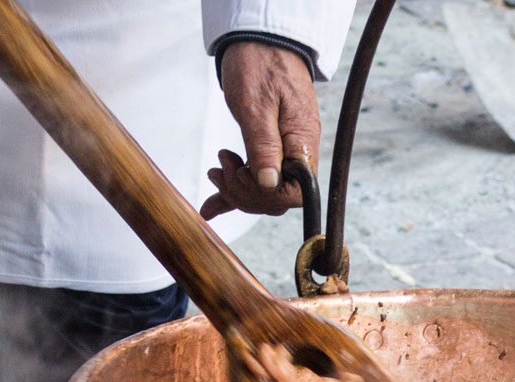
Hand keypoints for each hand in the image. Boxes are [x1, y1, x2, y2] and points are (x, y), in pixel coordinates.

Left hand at [201, 42, 320, 218]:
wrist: (259, 42)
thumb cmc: (260, 65)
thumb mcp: (256, 104)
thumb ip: (264, 146)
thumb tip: (268, 184)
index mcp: (302, 143)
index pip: (295, 192)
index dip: (266, 194)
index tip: (243, 174)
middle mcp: (298, 152)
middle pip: (277, 198)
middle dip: (246, 192)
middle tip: (222, 168)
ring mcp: (285, 153)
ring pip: (264, 192)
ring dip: (236, 190)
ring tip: (217, 170)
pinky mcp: (270, 151)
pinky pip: (256, 181)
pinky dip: (233, 194)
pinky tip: (212, 206)